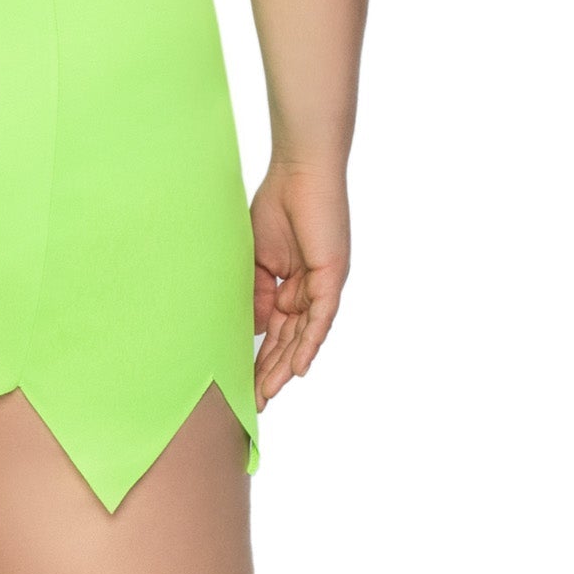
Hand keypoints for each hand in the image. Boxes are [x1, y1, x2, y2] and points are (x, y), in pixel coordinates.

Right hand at [250, 162, 350, 409]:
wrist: (299, 172)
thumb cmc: (277, 205)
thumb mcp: (256, 258)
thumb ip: (255, 291)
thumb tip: (253, 329)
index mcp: (292, 285)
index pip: (275, 329)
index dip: (260, 355)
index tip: (241, 381)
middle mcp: (311, 291)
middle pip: (289, 340)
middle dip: (271, 371)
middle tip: (253, 401)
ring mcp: (322, 286)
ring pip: (304, 336)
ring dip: (285, 366)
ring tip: (267, 394)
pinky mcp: (331, 277)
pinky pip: (321, 318)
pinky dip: (309, 343)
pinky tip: (297, 368)